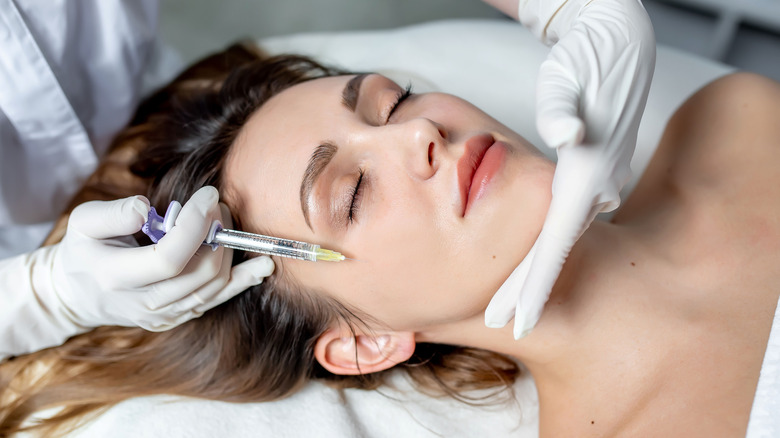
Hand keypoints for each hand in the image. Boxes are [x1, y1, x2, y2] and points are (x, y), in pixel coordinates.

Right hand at [46, 186, 273, 330]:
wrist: (76, 294)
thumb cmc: (83, 250)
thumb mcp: (83, 222)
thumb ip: (112, 214)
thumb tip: (145, 208)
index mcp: (116, 277)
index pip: (169, 257)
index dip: (196, 225)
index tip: (209, 194)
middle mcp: (143, 303)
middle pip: (199, 273)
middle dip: (216, 232)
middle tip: (216, 204)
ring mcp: (163, 315)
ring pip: (213, 287)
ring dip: (229, 250)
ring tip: (224, 221)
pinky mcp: (177, 317)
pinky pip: (216, 300)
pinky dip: (241, 281)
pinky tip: (262, 266)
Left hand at [484, 0, 655, 337]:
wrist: (619, 41)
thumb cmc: (587, 60)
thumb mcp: (566, 83)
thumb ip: (560, 113)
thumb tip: (566, 136)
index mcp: (585, 173)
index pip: (554, 243)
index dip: (533, 286)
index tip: (516, 321)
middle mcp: (596, 185)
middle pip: (554, 249)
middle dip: (526, 288)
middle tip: (500, 324)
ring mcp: (602, 181)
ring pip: (560, 234)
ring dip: (532, 264)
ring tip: (506, 295)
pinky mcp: (597, 172)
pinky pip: (567, 215)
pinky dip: (544, 235)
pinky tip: (526, 247)